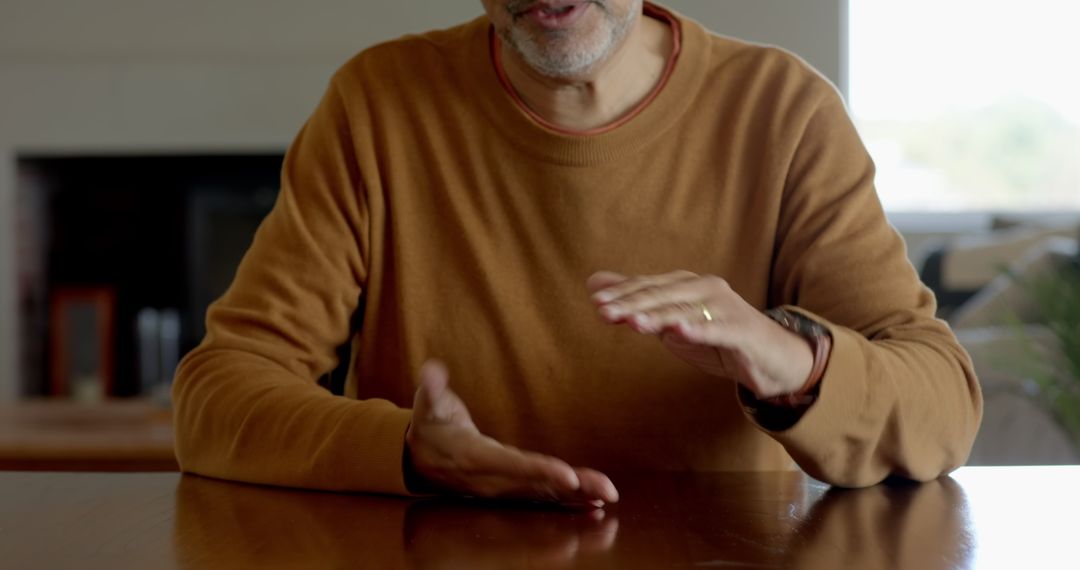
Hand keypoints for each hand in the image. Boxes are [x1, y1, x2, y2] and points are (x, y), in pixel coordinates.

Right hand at [405, 360, 618, 506]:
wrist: (420, 459)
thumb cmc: (430, 426)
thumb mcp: (427, 405)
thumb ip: (431, 389)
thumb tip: (432, 371)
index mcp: (474, 457)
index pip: (511, 465)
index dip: (540, 471)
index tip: (569, 476)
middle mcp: (492, 480)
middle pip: (536, 486)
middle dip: (573, 488)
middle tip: (606, 490)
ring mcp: (502, 489)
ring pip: (543, 495)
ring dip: (578, 497)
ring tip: (608, 495)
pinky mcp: (510, 490)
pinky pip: (542, 498)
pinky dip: (567, 502)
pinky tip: (593, 503)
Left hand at [587, 271, 812, 398]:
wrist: (772, 359)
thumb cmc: (717, 338)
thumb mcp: (673, 323)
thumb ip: (639, 305)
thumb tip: (595, 284)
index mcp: (689, 285)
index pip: (650, 286)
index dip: (623, 293)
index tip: (596, 301)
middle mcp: (707, 289)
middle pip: (663, 296)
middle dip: (632, 303)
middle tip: (604, 310)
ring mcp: (726, 308)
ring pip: (685, 311)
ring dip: (656, 316)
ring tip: (632, 321)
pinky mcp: (742, 331)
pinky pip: (716, 329)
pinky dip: (697, 329)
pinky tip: (678, 331)